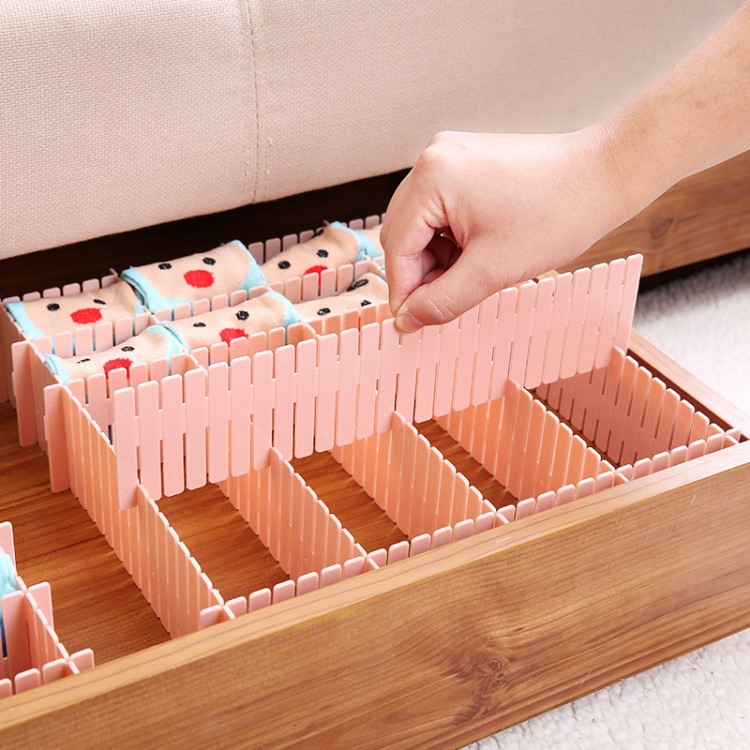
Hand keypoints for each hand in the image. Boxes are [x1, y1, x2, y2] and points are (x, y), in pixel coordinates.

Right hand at [381, 128, 637, 331]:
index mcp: (432, 178)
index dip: (404, 290)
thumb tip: (408, 320)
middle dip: (421, 273)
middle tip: (444, 302)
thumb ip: (442, 301)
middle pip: (403, 233)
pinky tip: (476, 252)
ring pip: (422, 224)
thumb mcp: (493, 271)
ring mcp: (449, 156)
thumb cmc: (558, 214)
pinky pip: (440, 209)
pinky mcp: (465, 161)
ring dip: (437, 257)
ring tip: (472, 273)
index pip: (397, 246)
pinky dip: (450, 238)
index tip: (413, 321)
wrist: (604, 175)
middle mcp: (433, 158)